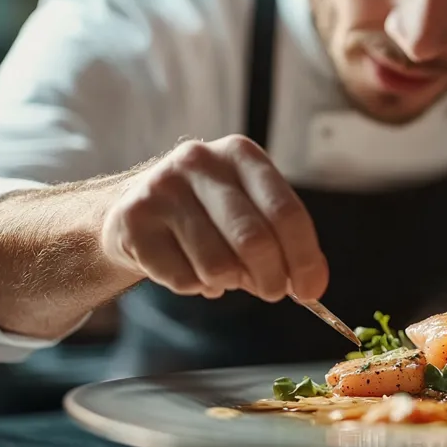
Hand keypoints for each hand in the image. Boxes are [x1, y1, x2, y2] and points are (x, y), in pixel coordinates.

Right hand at [100, 135, 327, 301]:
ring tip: (222, 273)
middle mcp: (200, 162)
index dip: (305, 258)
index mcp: (241, 154)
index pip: (287, 212)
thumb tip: (311, 284)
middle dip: (270, 279)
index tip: (312, 290)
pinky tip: (190, 269)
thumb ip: (283, 240)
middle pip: (254, 241)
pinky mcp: (134, 219)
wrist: (135, 209)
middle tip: (271, 292)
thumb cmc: (208, 214)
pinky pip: (184, 279)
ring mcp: (162, 188)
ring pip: (218, 267)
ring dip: (229, 283)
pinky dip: (196, 287)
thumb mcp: (250, 209)